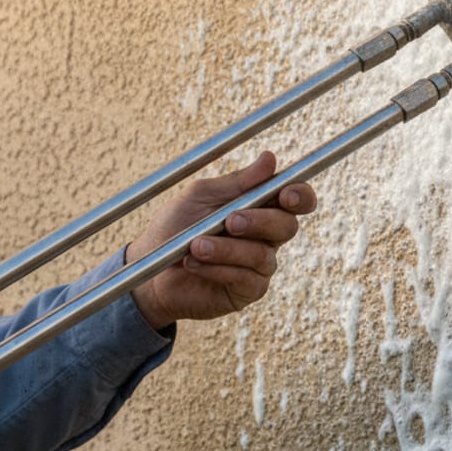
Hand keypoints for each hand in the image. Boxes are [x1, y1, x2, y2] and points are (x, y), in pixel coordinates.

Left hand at [127, 151, 316, 327]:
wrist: (150, 270)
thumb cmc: (175, 227)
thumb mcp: (201, 196)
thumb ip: (237, 182)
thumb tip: (270, 159)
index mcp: (260, 207)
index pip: (297, 200)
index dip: (301, 196)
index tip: (286, 195)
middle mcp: (266, 237)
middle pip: (287, 226)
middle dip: (259, 221)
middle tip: (230, 221)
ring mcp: (259, 266)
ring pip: (262, 255)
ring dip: (226, 248)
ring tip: (195, 245)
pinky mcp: (247, 291)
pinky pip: (246, 279)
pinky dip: (218, 268)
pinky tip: (194, 263)